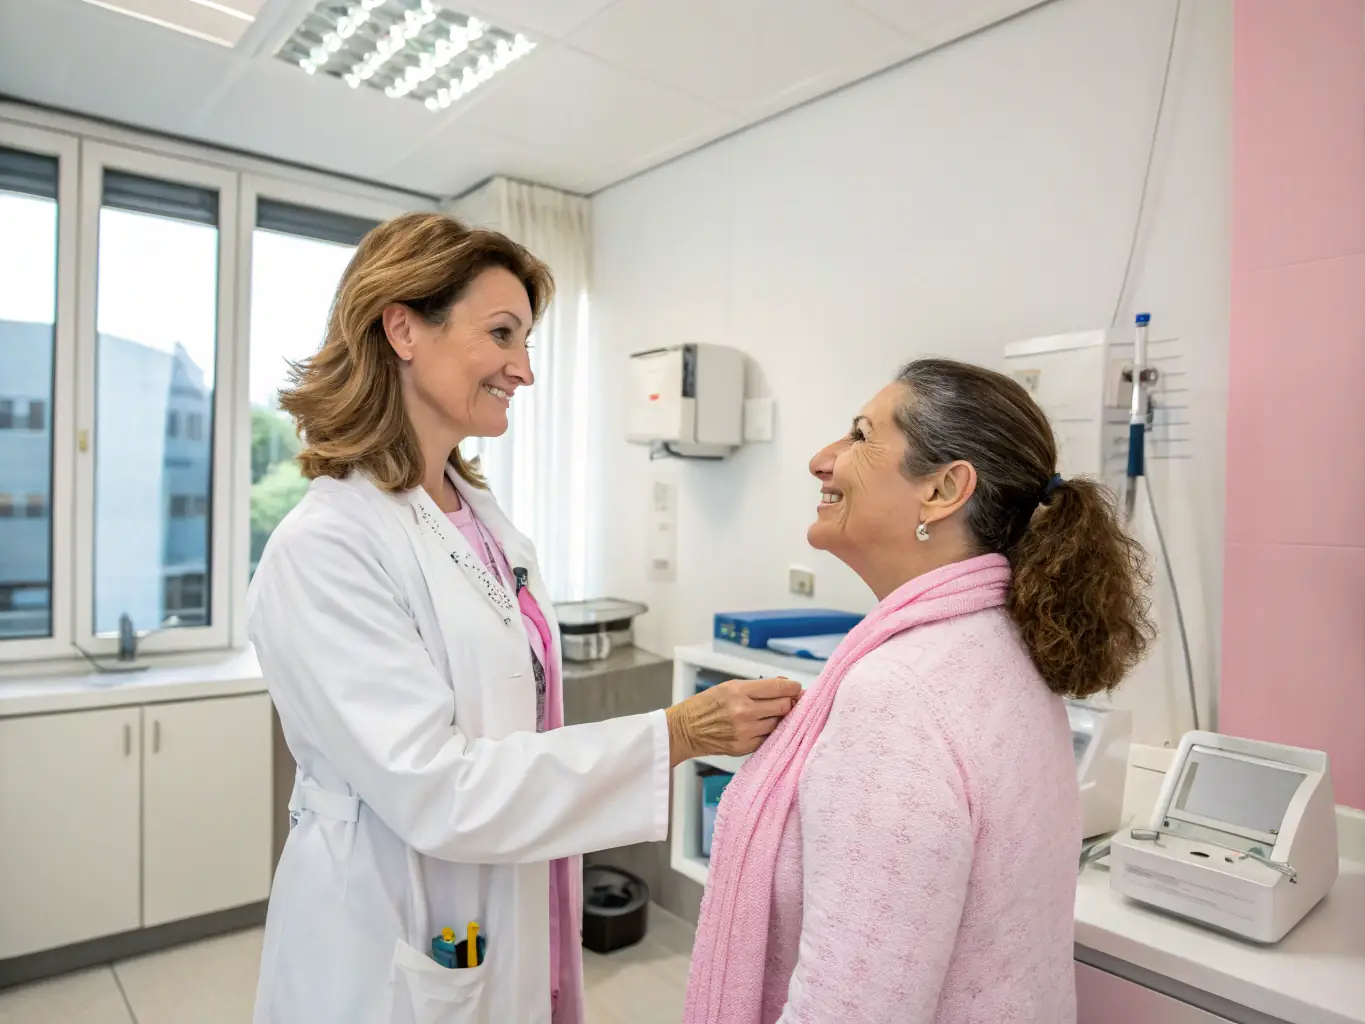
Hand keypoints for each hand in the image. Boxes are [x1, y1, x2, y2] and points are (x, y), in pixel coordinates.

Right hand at [666, 678, 802, 766]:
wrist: (685, 730)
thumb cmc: (706, 705)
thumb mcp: (729, 686)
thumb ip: (758, 686)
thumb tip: (785, 684)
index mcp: (739, 691)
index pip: (779, 688)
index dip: (793, 688)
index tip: (796, 688)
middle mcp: (744, 711)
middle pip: (784, 706)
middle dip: (789, 703)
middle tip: (787, 701)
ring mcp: (745, 731)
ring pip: (778, 724)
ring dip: (778, 718)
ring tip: (769, 715)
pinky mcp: (745, 747)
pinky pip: (768, 738)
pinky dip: (768, 732)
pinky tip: (760, 727)